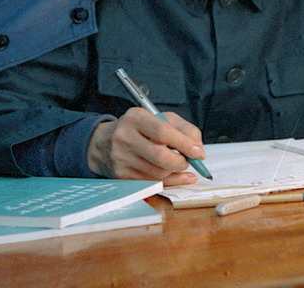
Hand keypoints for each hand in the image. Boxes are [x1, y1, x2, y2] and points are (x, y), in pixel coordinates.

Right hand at [87, 108, 204, 185]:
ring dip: (174, 172)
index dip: (184, 144)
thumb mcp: (162, 119)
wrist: (104, 143)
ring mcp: (121, 159)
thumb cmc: (139, 129)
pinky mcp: (121, 176)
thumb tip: (198, 149)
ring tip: (176, 163)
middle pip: (160, 156)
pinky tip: (176, 176)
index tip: (198, 152)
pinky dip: (169, 182)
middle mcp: (125, 138)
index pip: (163, 132)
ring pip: (158, 173)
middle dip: (181, 162)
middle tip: (189, 161)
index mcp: (135, 118)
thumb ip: (185, 130)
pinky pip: (152, 184)